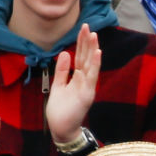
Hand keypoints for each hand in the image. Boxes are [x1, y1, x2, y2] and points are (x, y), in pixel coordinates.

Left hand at [46, 23, 100, 144]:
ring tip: (93, 35)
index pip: (81, 57)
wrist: (61, 129)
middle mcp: (85, 81)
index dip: (82, 43)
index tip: (83, 28)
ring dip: (92, 50)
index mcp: (78, 78)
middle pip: (86, 58)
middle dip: (87, 42)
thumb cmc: (60, 110)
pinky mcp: (87, 95)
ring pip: (90, 65)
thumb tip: (65, 53)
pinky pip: (91, 77)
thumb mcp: (58, 86)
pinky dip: (94, 65)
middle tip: (87, 26)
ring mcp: (87, 87)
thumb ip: (62, 70)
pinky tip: (96, 53)